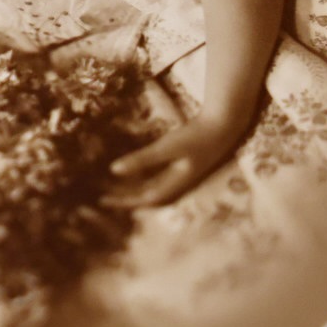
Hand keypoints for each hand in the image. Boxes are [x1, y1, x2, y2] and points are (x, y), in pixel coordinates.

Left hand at [103, 115, 241, 208]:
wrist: (224, 125)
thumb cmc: (195, 136)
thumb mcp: (166, 147)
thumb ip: (142, 159)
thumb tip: (113, 170)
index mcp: (175, 184)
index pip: (144, 200)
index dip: (123, 202)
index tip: (102, 201)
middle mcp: (178, 183)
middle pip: (148, 196)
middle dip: (126, 197)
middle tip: (103, 195)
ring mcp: (181, 174)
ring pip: (153, 187)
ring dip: (134, 188)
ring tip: (113, 185)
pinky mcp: (182, 165)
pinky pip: (158, 177)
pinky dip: (143, 176)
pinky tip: (135, 172)